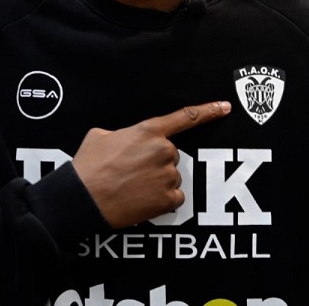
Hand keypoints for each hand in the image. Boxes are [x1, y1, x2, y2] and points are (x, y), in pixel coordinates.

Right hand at [72, 100, 231, 227]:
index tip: (225, 107)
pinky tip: (141, 200)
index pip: (185, 117)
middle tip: (131, 172)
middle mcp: (163, 150)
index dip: (208, 111)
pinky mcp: (168, 199)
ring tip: (132, 187)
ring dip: (157, 182)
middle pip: (171, 155)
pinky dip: (161, 201)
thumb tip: (125, 140)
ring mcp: (167, 175)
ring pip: (172, 177)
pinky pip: (174, 197)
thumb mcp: (100, 135)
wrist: (82, 198)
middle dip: (156, 163)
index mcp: (148, 131)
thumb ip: (123, 133)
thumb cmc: (88, 166)